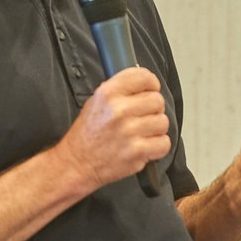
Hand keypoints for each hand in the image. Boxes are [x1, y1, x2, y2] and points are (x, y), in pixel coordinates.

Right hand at [57, 67, 170, 191]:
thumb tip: (145, 83)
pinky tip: (145, 147)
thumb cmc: (87, 135)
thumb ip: (120, 90)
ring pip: (163, 122)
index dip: (152, 83)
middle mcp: (119, 110)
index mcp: (107, 93)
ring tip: (141, 134)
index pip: (143, 77)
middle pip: (157, 100)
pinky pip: (164, 143)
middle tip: (143, 117)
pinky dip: (158, 147)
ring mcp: (129, 131)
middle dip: (154, 109)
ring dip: (156, 129)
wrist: (77, 164)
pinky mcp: (137, 151)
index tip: (151, 90)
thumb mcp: (95, 102)